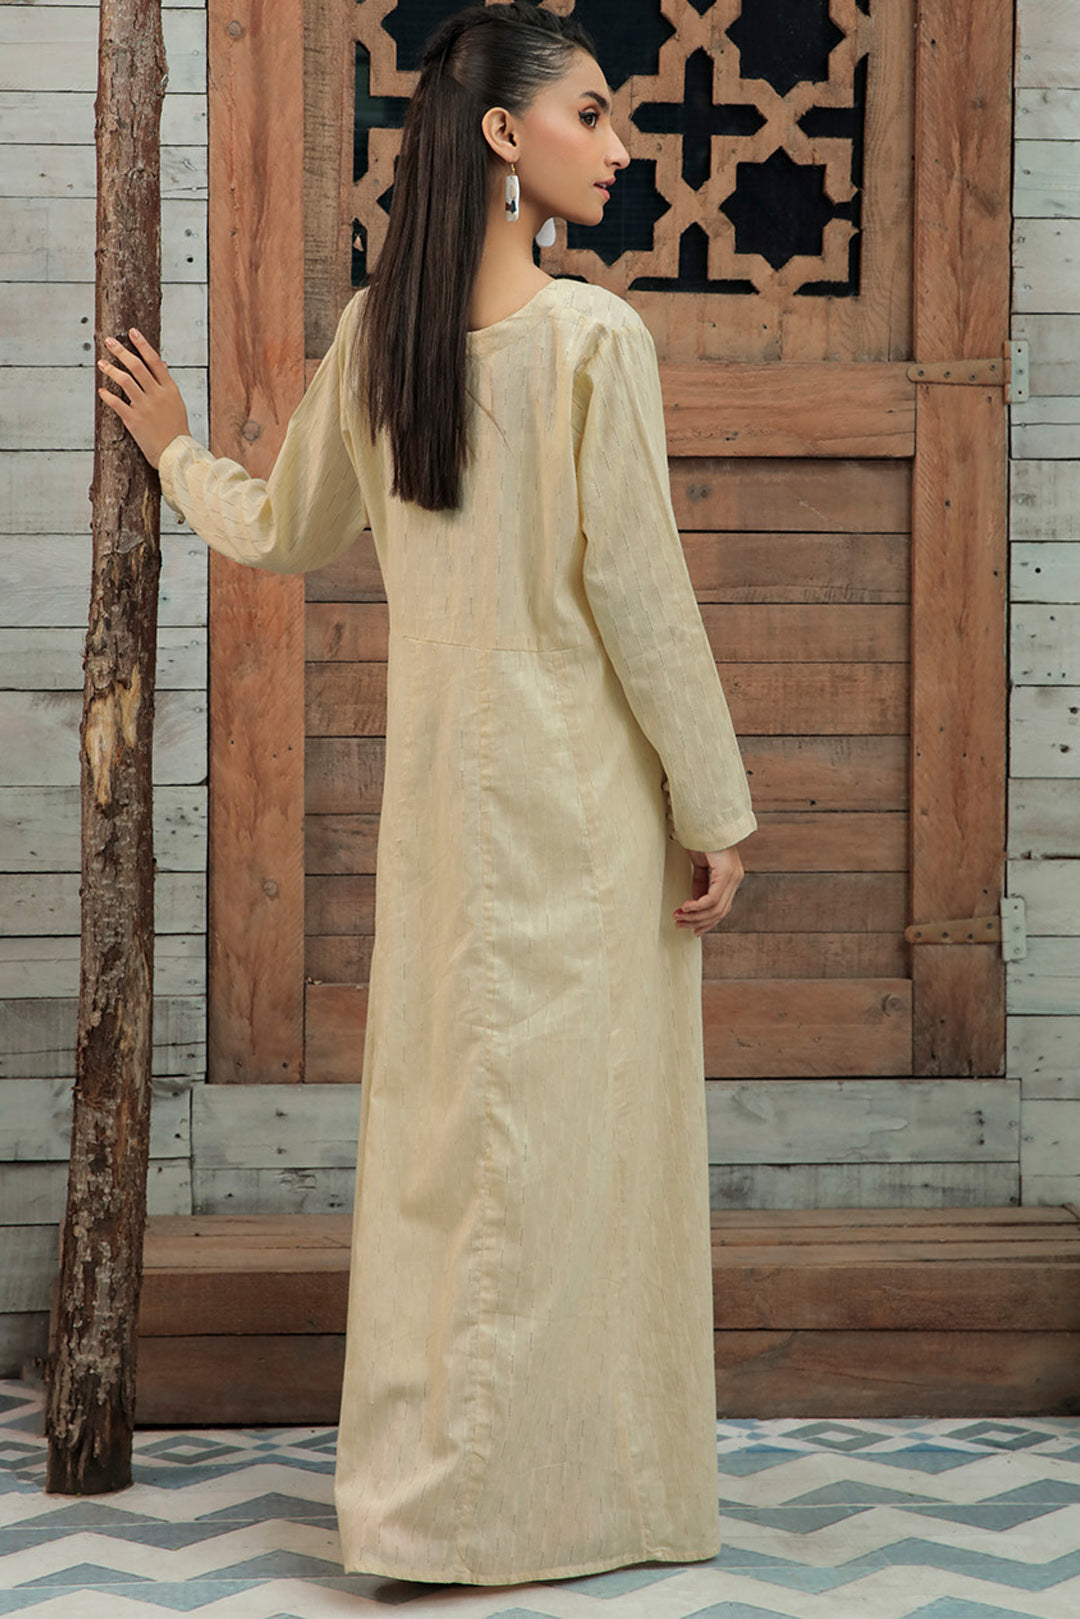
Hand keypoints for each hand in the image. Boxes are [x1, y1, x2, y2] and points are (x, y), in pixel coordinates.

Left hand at [97, 327, 190, 468]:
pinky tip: (101, 390)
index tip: (132, 332)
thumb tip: (161, 363)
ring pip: (125, 381)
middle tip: (109, 342)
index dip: (142, 345)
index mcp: (169, 389)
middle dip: (121, 351)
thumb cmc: (176, 428)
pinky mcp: (134, 420)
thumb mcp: (176, 403)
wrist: (176, 453)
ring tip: (101, 363)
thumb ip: (166, 382)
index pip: (154, 361)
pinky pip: (117, 404)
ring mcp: (145, 407)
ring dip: (111, 369)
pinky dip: (107, 396)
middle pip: (137, 366)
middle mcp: (157, 395)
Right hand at [673, 845, 744, 935]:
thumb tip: (695, 902)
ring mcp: (733, 876)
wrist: (706, 820)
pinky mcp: (726, 873)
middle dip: (698, 922)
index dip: (707, 922)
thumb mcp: (700, 864)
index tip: (693, 930)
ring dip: (695, 916)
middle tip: (680, 924)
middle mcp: (736, 878)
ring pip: (716, 908)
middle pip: (720, 912)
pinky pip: (711, 898)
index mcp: (731, 877)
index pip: (722, 908)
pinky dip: (696, 906)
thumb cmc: (702, 838)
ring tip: (679, 917)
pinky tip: (685, 907)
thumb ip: (701, 882)